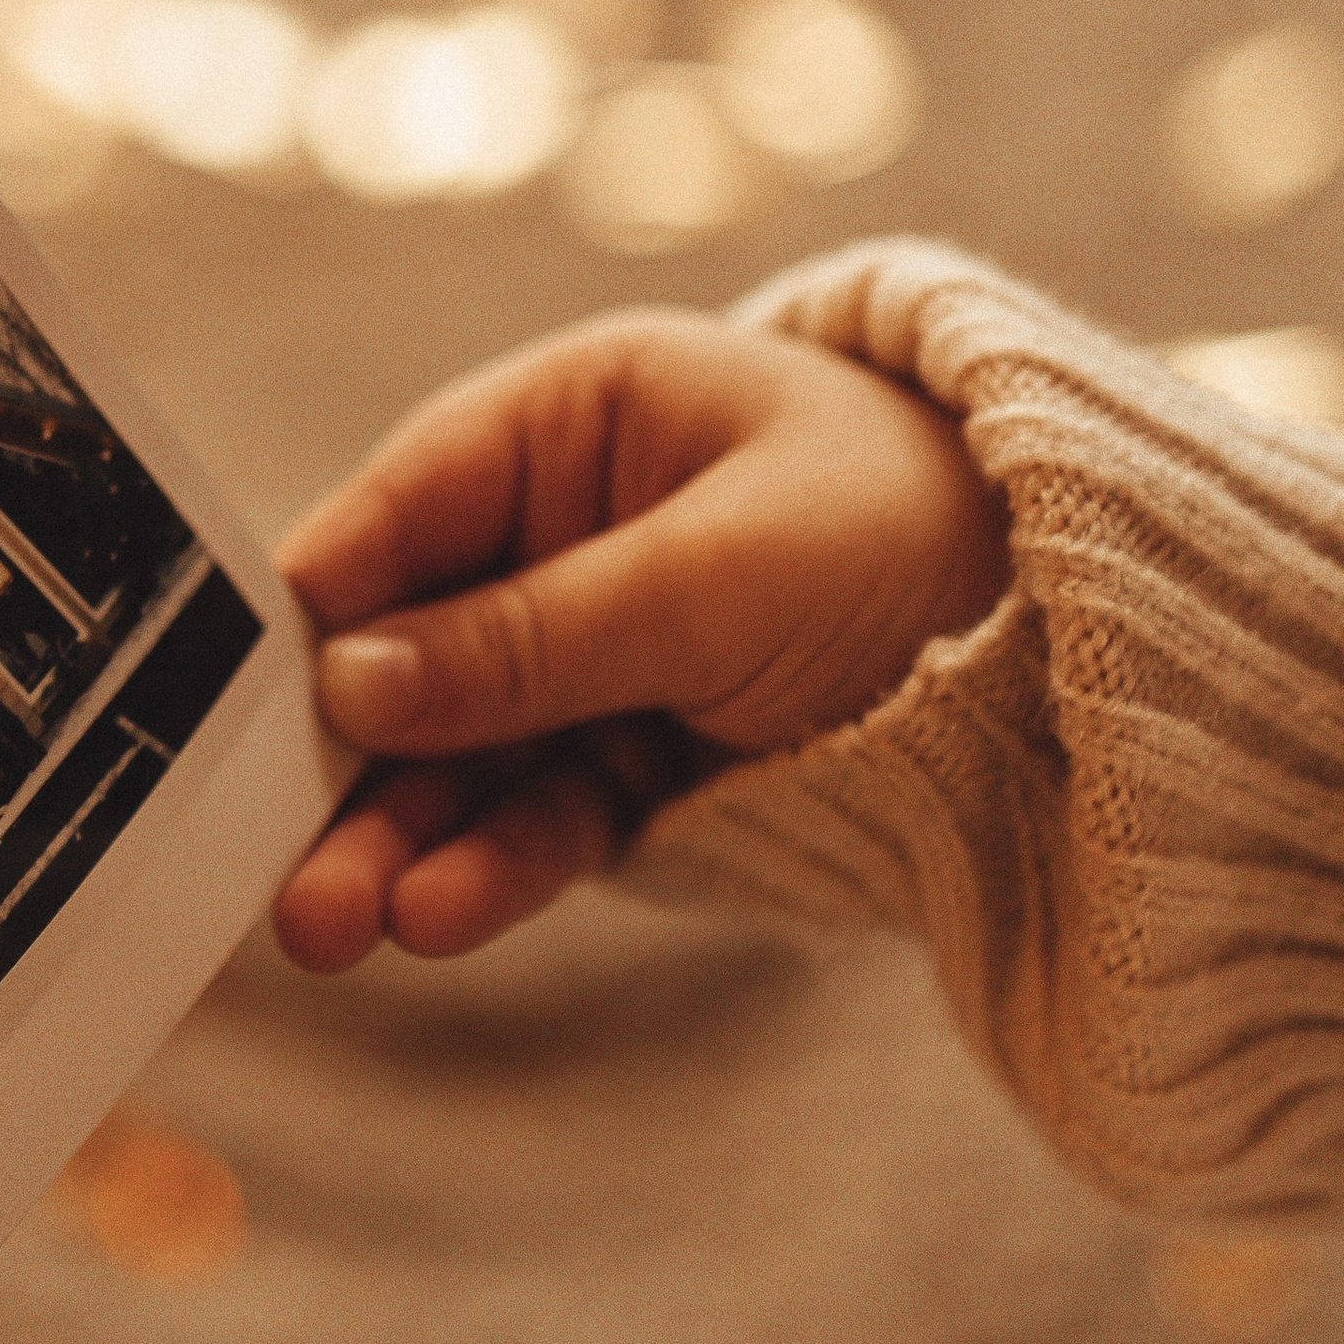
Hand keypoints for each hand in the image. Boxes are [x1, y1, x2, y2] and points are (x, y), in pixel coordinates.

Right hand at [273, 311, 1008, 973]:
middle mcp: (570, 533)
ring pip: (466, 753)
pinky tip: (438, 914)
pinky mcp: (644, 766)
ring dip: (395, 836)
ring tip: (333, 925)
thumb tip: (351, 681)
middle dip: (343, 755)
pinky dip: (492, 867)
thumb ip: (535, 635)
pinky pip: (543, 817)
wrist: (1101, 664)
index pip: (412, 501)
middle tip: (269, 858)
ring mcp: (603, 657)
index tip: (242, 686)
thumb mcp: (721, 574)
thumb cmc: (916, 542)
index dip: (327, 596)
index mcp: (583, 417)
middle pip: (418, 647)